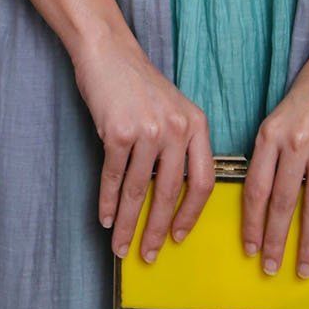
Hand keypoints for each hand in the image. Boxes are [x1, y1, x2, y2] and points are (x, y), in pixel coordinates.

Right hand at [72, 23, 213, 262]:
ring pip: (137, 191)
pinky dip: (106, 202)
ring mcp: (147, 130)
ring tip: (121, 246)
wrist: (109, 53)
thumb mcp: (173, 110)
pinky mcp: (118, 132)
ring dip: (127, 224)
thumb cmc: (140, 85)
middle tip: (149, 255)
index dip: (191, 215)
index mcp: (197, 125)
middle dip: (158, 231)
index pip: (203, 181)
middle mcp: (177, 129)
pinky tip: (104, 218)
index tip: (180, 237)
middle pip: (170, 194)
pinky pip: (113, 178)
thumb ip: (179, 145)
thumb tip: (173, 198)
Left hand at [242, 35, 308, 277]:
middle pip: (280, 204)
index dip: (250, 223)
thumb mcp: (278, 116)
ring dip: (306, 244)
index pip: (254, 189)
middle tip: (269, 268)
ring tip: (303, 268)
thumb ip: (270, 153)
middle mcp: (294, 144)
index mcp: (269, 135)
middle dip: (273, 242)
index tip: (247, 248)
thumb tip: (261, 198)